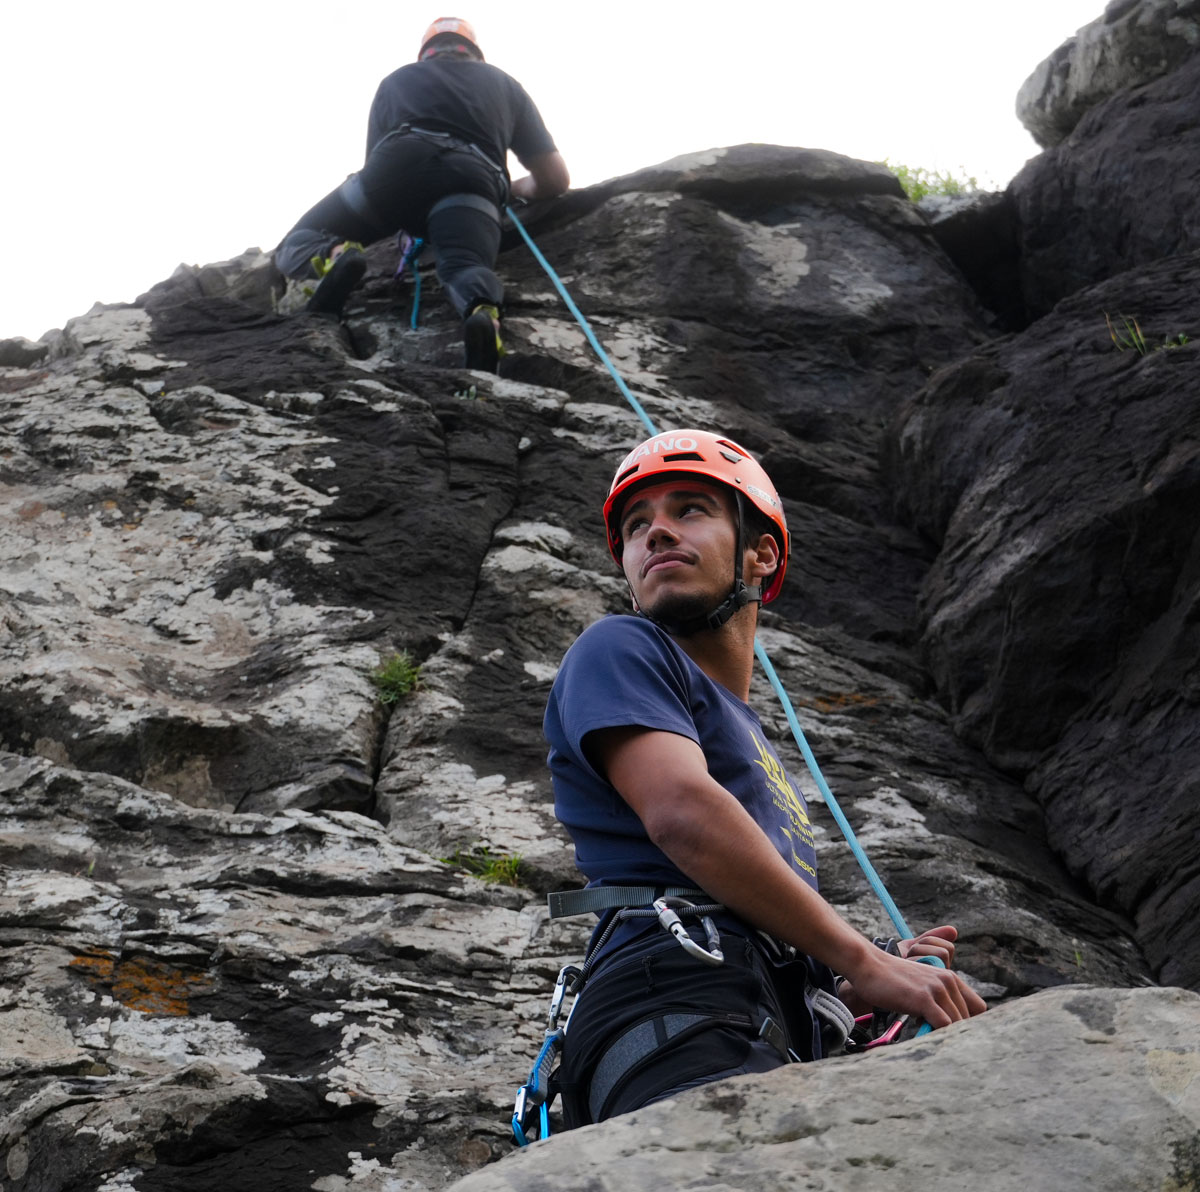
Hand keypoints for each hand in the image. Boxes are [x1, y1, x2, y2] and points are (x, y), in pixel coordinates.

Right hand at [844, 931, 986, 1029]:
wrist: (868, 965)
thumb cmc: (891, 980)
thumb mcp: (921, 985)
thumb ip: (937, 1000)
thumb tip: (947, 1025)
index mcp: (950, 977)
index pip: (978, 1008)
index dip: (969, 1023)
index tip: (954, 1032)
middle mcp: (948, 980)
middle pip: (970, 1019)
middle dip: (957, 1032)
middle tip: (936, 1035)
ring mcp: (937, 989)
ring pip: (958, 1024)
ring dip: (947, 1035)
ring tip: (928, 1035)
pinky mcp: (924, 998)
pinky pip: (944, 1026)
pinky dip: (937, 1035)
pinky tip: (922, 1033)